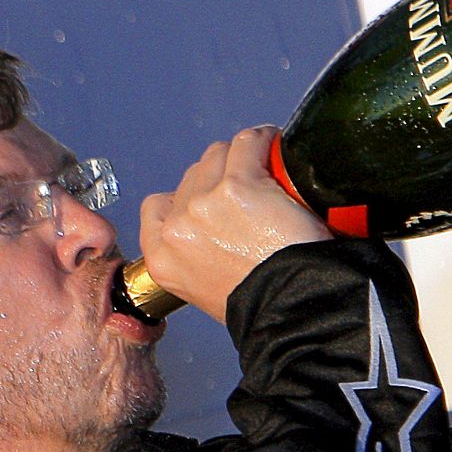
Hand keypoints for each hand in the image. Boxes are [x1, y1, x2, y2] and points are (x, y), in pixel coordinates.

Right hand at [139, 126, 332, 321]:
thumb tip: (215, 229)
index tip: (212, 200)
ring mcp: (205, 202)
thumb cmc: (262, 305)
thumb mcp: (206, 289)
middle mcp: (177, 227)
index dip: (189, 197)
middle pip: (192, 176)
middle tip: (253, 195)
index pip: (158, 204)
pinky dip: (264, 141)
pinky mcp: (238, 185)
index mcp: (162, 257)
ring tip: (268, 174)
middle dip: (221, 179)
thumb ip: (196, 256)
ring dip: (242, 159)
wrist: (293, 310)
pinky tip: (275, 146)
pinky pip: (248, 143)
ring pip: (219, 154)